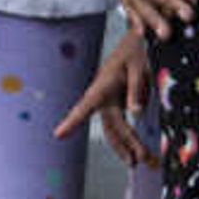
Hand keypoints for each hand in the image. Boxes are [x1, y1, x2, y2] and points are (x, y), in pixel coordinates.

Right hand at [53, 34, 152, 167]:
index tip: (58, 134)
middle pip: (111, 125)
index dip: (72, 121)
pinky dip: (130, 137)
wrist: (139, 37)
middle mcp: (103, 96)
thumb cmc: (137, 48)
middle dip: (124, 144)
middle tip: (139, 160)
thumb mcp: (139, 64)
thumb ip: (136, 88)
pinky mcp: (118, 102)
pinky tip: (137, 149)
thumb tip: (136, 114)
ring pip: (115, 129)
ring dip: (126, 146)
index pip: (85, 105)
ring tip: (139, 162)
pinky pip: (122, 124)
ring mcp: (110, 101)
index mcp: (102, 85)